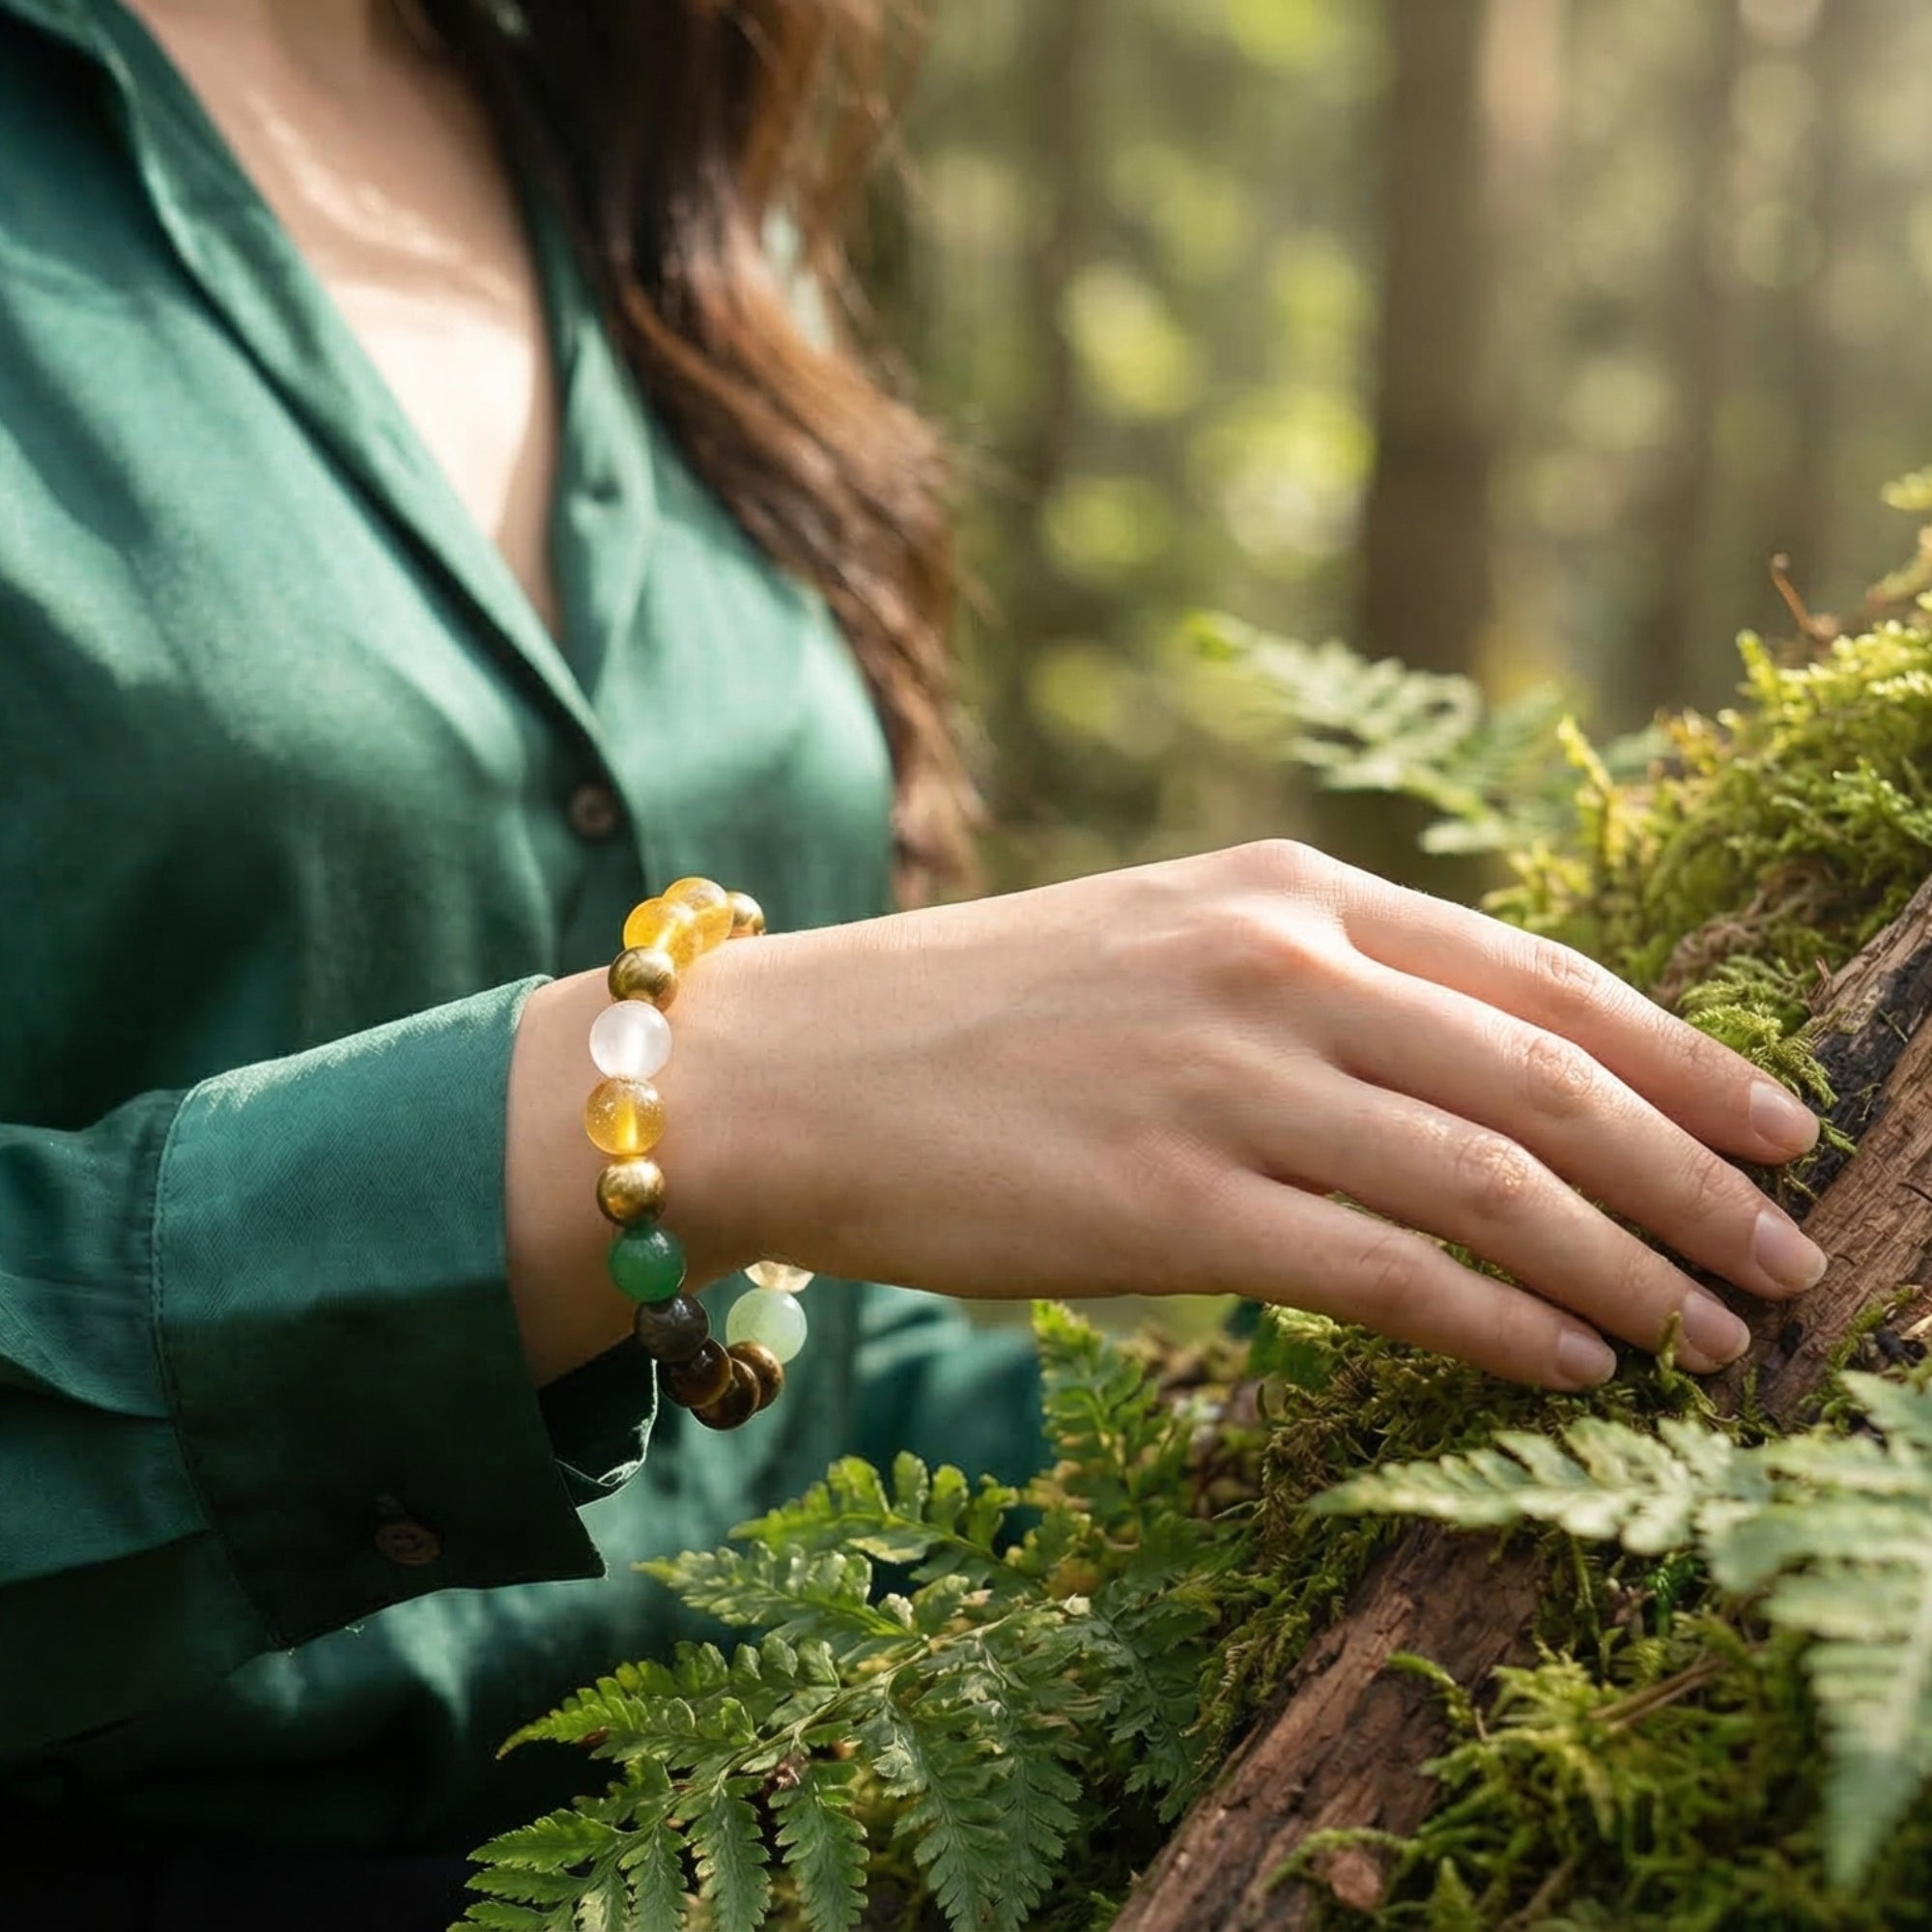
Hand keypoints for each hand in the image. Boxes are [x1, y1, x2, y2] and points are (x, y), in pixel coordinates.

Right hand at [516, 841, 1824, 1389]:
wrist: (786, 1066)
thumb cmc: (971, 1019)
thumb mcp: (1161, 950)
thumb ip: (1311, 987)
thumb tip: (1470, 1080)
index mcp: (1283, 895)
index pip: (1538, 975)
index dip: (1683, 1056)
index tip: (1778, 1124)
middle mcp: (1273, 967)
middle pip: (1547, 1077)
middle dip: (1696, 1175)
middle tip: (1791, 1253)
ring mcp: (1221, 1079)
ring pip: (1492, 1181)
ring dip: (1632, 1267)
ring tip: (1716, 1334)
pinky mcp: (1166, 1202)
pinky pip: (1388, 1271)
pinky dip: (1504, 1323)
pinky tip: (1571, 1364)